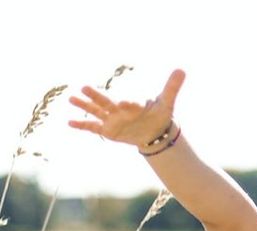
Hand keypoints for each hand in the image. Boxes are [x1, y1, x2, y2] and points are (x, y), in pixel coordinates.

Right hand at [67, 69, 184, 147]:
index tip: (125, 103)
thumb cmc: (159, 114)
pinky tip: (70, 122)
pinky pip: (93, 127)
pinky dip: (82, 125)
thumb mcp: (167, 103)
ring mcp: (112, 119)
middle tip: (84, 87)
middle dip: (96, 96)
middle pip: (106, 101)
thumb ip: (172, 87)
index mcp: (133, 103)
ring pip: (96, 111)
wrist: (153, 130)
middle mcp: (119, 109)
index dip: (130, 104)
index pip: (131, 103)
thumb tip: (182, 70)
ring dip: (84, 106)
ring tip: (71, 98)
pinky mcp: (108, 130)